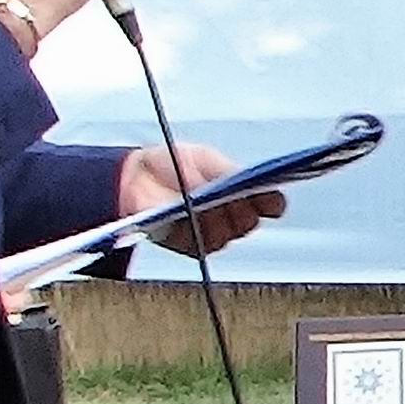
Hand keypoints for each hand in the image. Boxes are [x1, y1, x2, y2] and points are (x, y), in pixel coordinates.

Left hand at [118, 144, 284, 255]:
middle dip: (241, 209)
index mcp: (242, 191)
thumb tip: (241, 180)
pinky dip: (196, 230)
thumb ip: (225, 169)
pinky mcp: (193, 247)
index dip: (271, 202)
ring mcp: (214, 232)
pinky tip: (185, 216)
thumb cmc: (170, 163)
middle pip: (251, 222)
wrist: (133, 177)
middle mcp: (232, 215)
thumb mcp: (202, 157)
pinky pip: (205, 246)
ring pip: (230, 235)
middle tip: (228, 196)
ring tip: (202, 203)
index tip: (267, 197)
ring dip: (216, 219)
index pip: (269, 202)